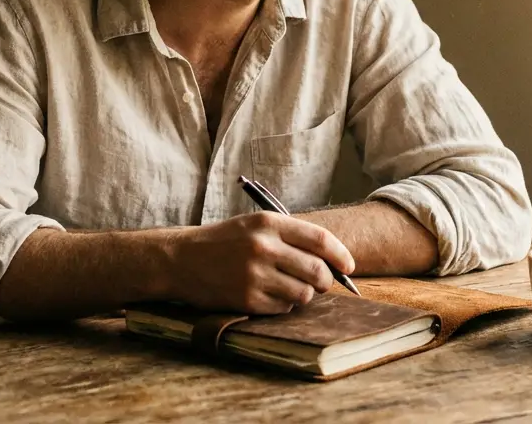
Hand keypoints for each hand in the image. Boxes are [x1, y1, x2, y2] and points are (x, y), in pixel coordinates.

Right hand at [166, 212, 355, 313]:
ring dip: (303, 295)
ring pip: (303, 294)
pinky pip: (283, 308)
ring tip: (289, 288)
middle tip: (320, 283)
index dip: (341, 255)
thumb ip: (290, 237)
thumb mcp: (254, 226)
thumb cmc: (224, 242)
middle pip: (317, 270)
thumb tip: (331, 259)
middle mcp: (263, 248)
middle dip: (325, 281)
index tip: (349, 267)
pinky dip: (283, 305)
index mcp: (268, 223)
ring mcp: (254, 275)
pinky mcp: (246, 300)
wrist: (181, 259)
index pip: (320, 240)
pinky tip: (269, 296)